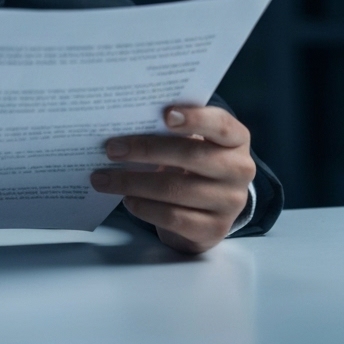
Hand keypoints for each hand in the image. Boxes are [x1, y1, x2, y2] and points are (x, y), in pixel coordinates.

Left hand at [90, 105, 255, 253]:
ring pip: (176, 189)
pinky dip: (145, 207)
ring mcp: (230, 202)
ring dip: (133, 182)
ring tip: (103, 178)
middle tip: (111, 148)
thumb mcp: (190, 141)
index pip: (220, 124)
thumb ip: (170, 129)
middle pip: (191, 156)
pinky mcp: (214, 229)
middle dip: (145, 150)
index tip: (165, 114)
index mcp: (235, 139)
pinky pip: (174, 217)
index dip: (195, 118)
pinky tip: (127, 200)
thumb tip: (125, 121)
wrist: (207, 208)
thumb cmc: (190, 162)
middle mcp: (239, 169)